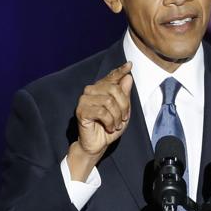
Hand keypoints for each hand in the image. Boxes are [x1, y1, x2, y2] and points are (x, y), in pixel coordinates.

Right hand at [67, 61, 132, 180]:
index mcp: (101, 89)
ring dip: (117, 116)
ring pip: (108, 101)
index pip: (112, 77)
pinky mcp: (81, 110)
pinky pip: (101, 112)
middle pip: (114, 89)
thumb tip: (128, 77)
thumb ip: (124, 95)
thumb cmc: (110, 127)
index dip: (120, 71)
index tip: (129, 65)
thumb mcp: (122, 111)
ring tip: (116, 125)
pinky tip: (110, 127)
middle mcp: (91, 90)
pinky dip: (110, 121)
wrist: (97, 144)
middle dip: (124, 106)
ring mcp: (85, 99)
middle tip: (124, 118)